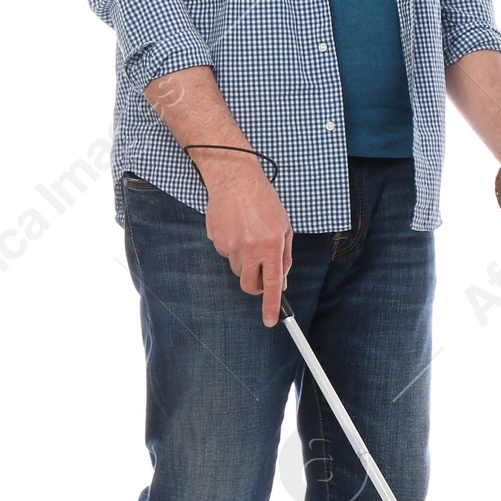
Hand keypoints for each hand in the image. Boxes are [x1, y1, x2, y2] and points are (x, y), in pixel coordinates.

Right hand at [202, 161, 293, 325]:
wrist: (235, 179)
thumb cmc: (263, 200)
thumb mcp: (284, 226)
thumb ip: (284, 257)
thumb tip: (282, 282)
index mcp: (272, 245)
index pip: (272, 284)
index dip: (272, 306)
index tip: (271, 321)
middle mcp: (251, 249)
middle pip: (249, 285)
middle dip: (255, 285)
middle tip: (260, 270)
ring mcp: (231, 246)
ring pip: (238, 268)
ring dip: (245, 260)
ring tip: (248, 235)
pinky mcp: (216, 241)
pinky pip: (226, 254)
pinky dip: (232, 246)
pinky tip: (236, 228)